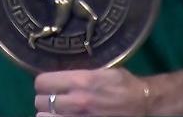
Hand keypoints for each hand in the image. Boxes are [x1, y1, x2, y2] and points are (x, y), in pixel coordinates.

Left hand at [35, 68, 151, 115]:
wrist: (142, 103)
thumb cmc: (123, 84)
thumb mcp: (100, 71)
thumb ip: (78, 74)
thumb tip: (58, 76)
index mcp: (80, 81)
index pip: (42, 82)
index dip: (43, 83)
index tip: (48, 84)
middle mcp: (77, 100)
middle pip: (40, 101)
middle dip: (44, 99)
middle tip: (52, 98)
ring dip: (48, 113)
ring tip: (57, 111)